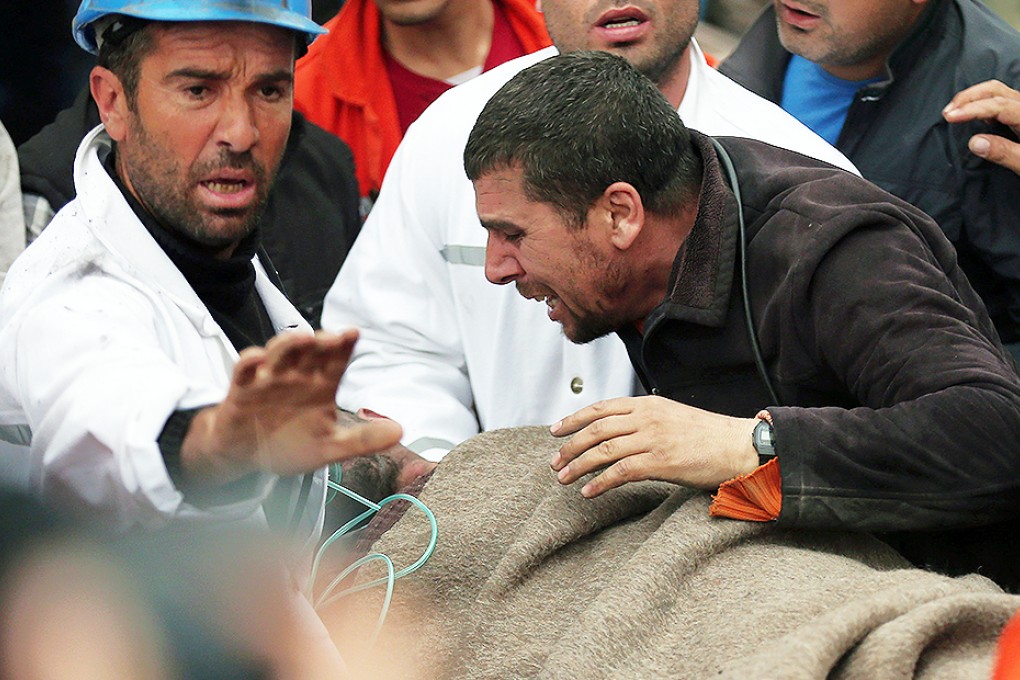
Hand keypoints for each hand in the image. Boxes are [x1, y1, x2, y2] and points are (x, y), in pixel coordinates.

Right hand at [181, 329, 402, 483]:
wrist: (247, 455)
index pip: (336, 360)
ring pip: (278, 353)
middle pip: (310, 351)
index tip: (353, 334)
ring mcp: (269, 380)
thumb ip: (363, 440)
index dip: (344, 346)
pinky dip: (249, 363)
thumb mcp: (330, 446)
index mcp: (321, 385)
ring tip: (303, 339)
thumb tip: (400, 432)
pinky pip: (244, 371)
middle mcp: (297, 376)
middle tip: (333, 338)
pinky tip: (257, 360)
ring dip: (289, 344)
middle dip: (320, 341)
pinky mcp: (242, 390)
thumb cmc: (290, 444)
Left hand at [549, 396, 758, 497]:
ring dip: (578, 466)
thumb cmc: (707, 436)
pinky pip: (621, 472)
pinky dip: (600, 483)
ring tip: (564, 478)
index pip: (601, 408)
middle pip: (596, 429)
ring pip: (604, 450)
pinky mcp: (661, 462)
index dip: (574, 419)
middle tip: (555, 461)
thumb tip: (618, 429)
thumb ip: (645, 419)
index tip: (556, 431)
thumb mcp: (671, 415)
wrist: (739, 446)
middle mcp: (647, 418)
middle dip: (570, 446)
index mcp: (648, 404)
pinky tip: (589, 492)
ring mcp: (653, 439)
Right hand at [943, 79, 1019, 174]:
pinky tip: (971, 114)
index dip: (971, 109)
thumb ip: (1004, 152)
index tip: (949, 117)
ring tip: (954, 112)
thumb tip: (974, 142)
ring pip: (997, 92)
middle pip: (995, 90)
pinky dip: (981, 102)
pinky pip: (1000, 100)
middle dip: (968, 97)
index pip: (997, 105)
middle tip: (947, 113)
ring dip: (973, 98)